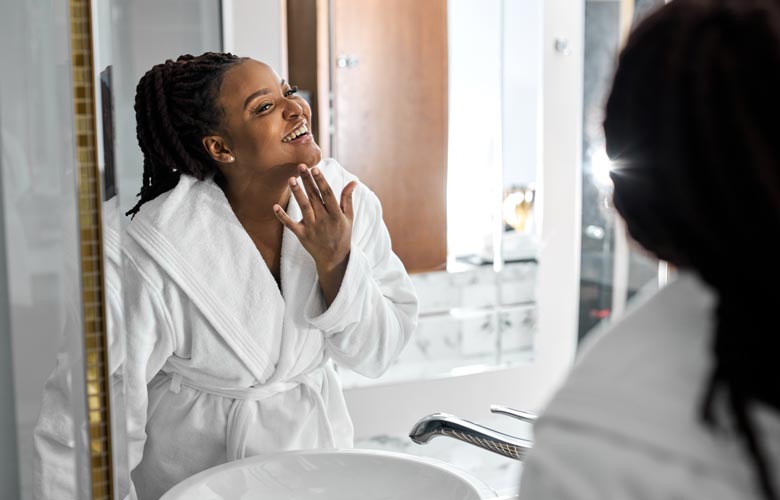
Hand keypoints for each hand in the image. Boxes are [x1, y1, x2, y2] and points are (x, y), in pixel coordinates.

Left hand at [274, 164, 358, 303]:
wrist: (334, 259)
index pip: (328, 195)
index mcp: (336, 215)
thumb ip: (348, 199)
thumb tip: (353, 181)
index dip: (321, 181)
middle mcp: (324, 220)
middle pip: (314, 197)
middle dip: (308, 181)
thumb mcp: (349, 218)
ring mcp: (312, 228)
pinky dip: (282, 217)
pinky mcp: (302, 235)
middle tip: (301, 166)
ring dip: (297, 193)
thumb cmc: (342, 235)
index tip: (315, 169)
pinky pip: (290, 225)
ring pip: (303, 208)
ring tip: (291, 179)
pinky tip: (275, 206)